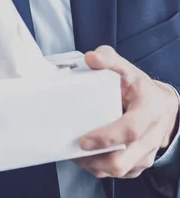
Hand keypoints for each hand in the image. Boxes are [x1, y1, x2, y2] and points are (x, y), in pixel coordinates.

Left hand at [74, 45, 178, 178]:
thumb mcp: (127, 68)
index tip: (84, 140)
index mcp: (149, 110)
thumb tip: (90, 58)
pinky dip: (99, 167)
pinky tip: (85, 156)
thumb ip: (108, 59)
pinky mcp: (139, 164)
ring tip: (73, 152)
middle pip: (122, 160)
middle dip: (94, 158)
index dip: (107, 137)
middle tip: (72, 148)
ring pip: (117, 170)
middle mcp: (150, 137)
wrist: (161, 106)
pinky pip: (117, 174)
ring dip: (93, 164)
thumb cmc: (141, 88)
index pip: (130, 130)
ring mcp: (146, 154)